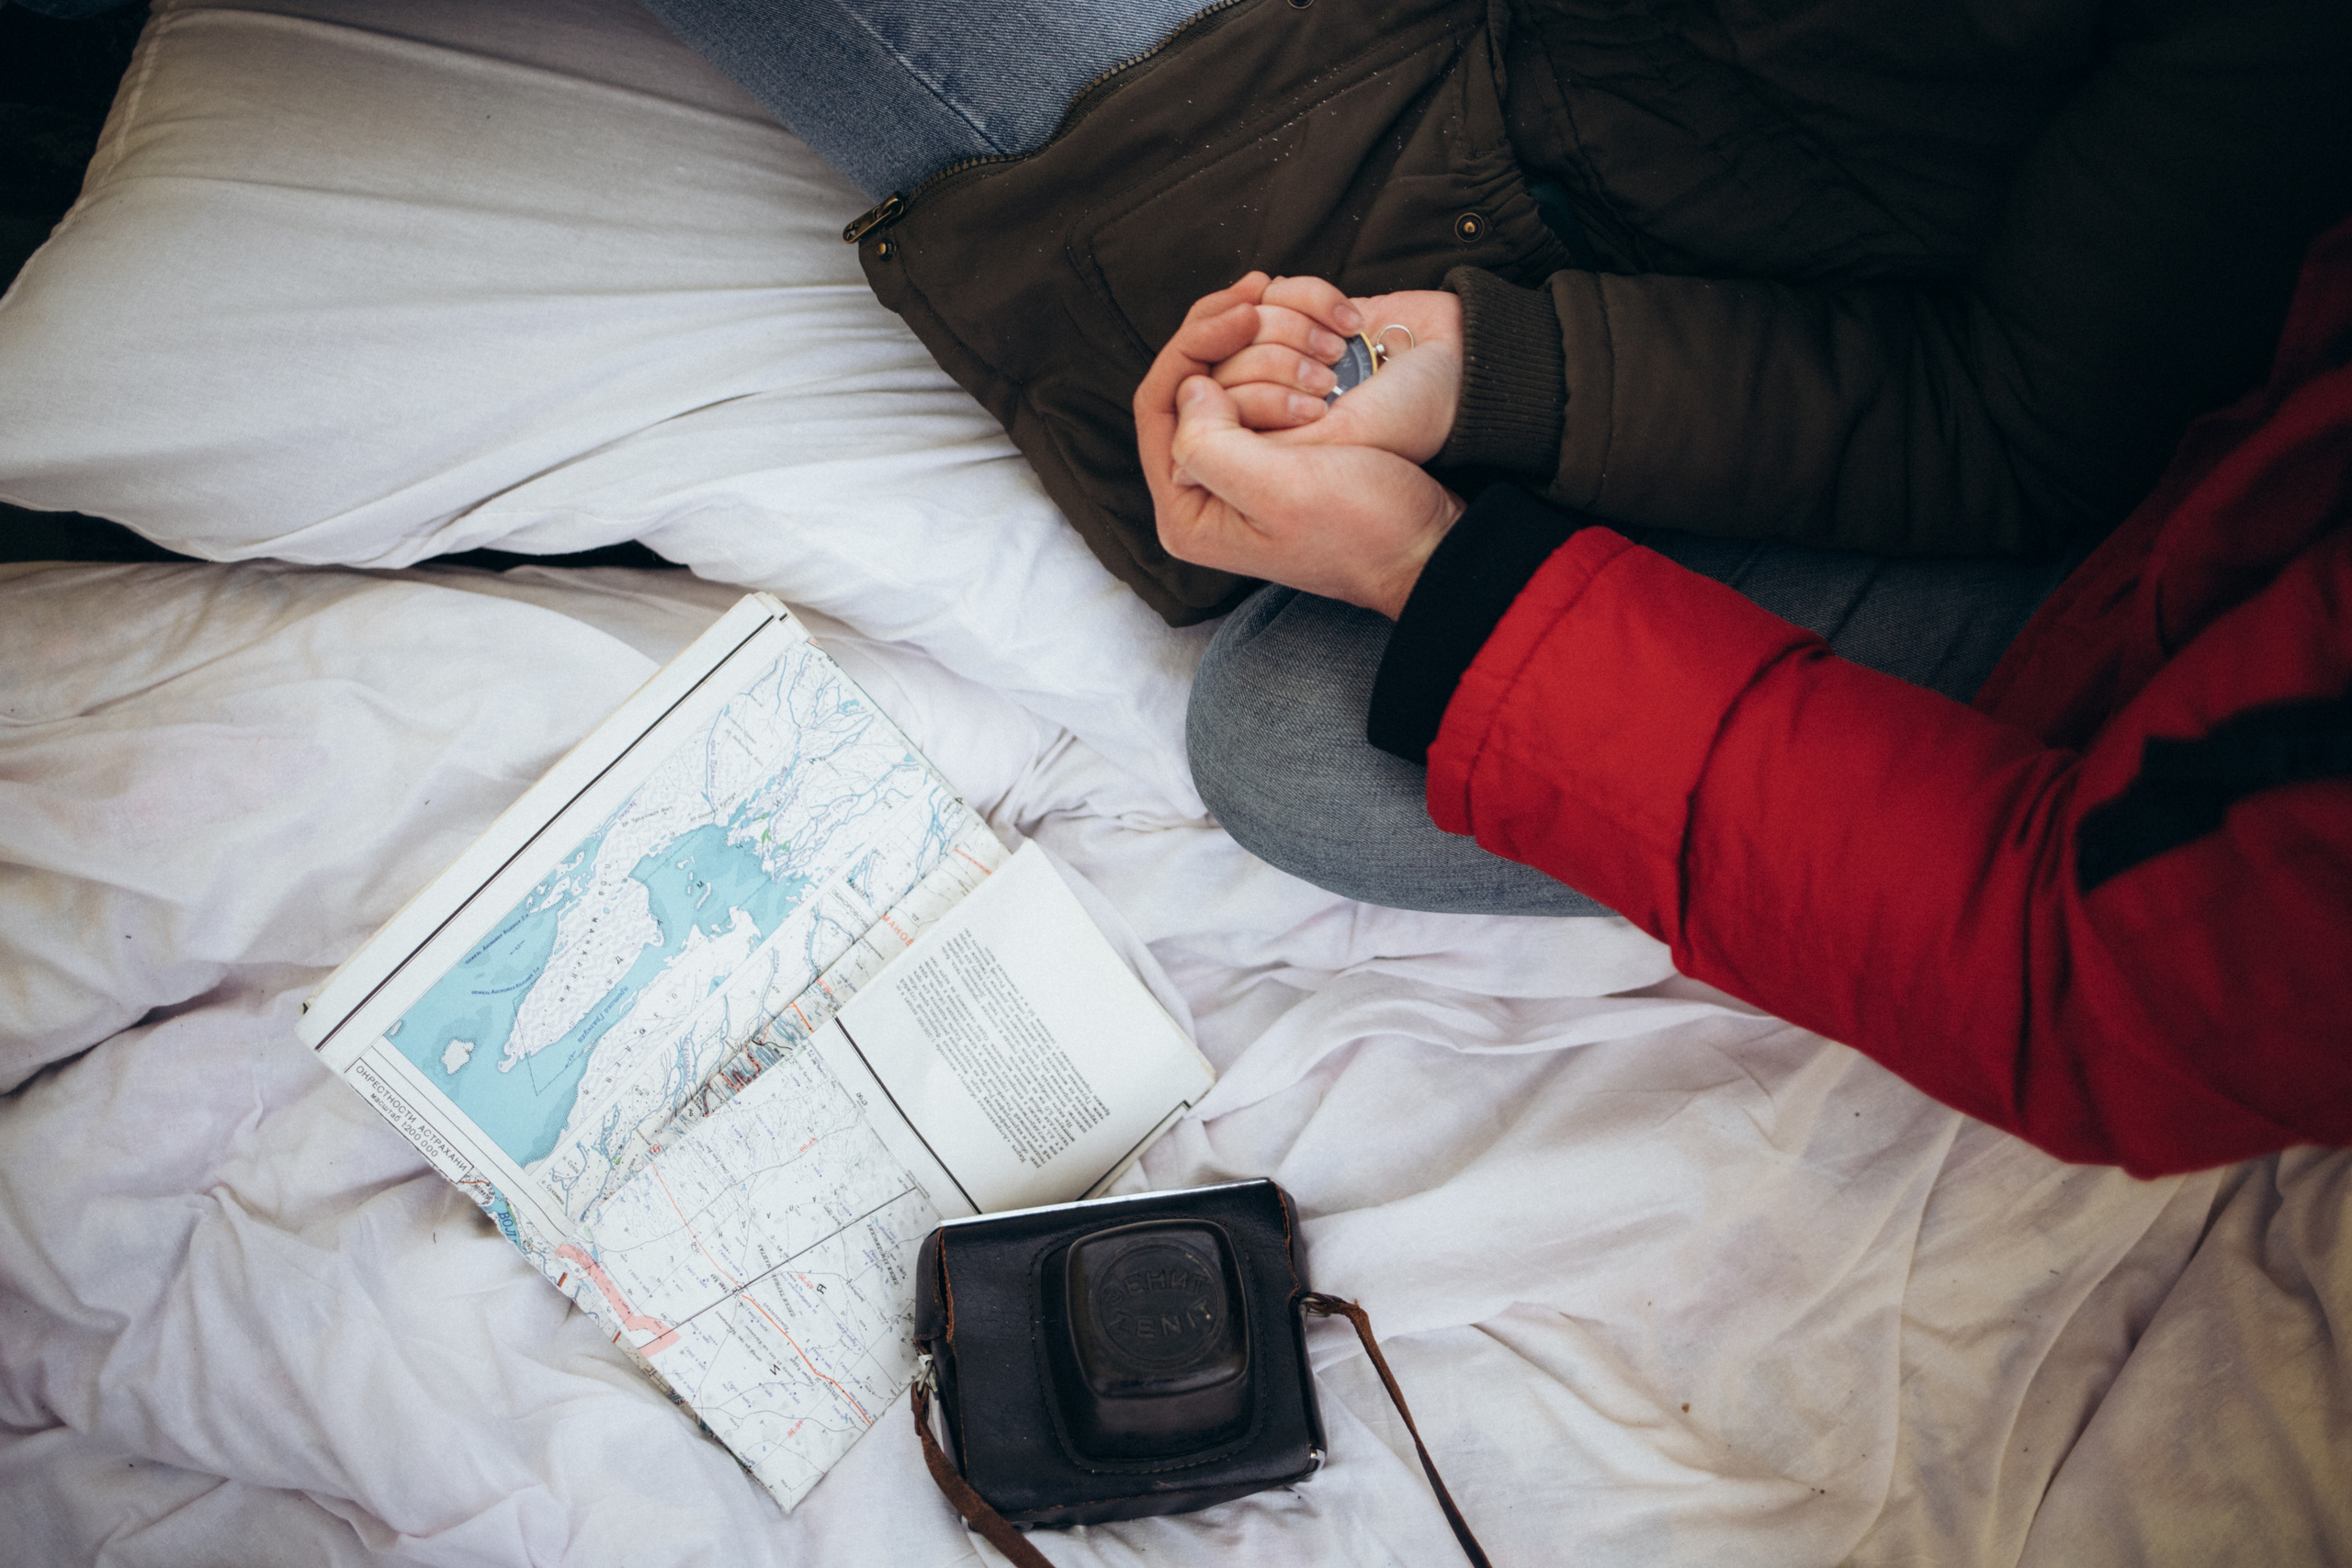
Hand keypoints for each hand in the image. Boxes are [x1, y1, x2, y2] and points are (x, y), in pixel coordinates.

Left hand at [1135, 278, 1461, 617]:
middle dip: (1221, 331)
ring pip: (1222, 368)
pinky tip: (1311, 321)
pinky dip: (1280, 341)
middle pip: (1185, 380)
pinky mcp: (1280, 441)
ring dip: (1256, 333)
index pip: (1157, 405)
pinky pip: (1259, 373)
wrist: (1432, 539)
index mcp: (1190, 511)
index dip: (1192, 347)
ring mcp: (1243, 460)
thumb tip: (1190, 389)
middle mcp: (1206, 485)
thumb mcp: (1279, 491)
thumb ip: (1210, 446)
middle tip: (1257, 292)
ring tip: (1295, 316)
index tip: (1244, 314)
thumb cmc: (1364, 527)